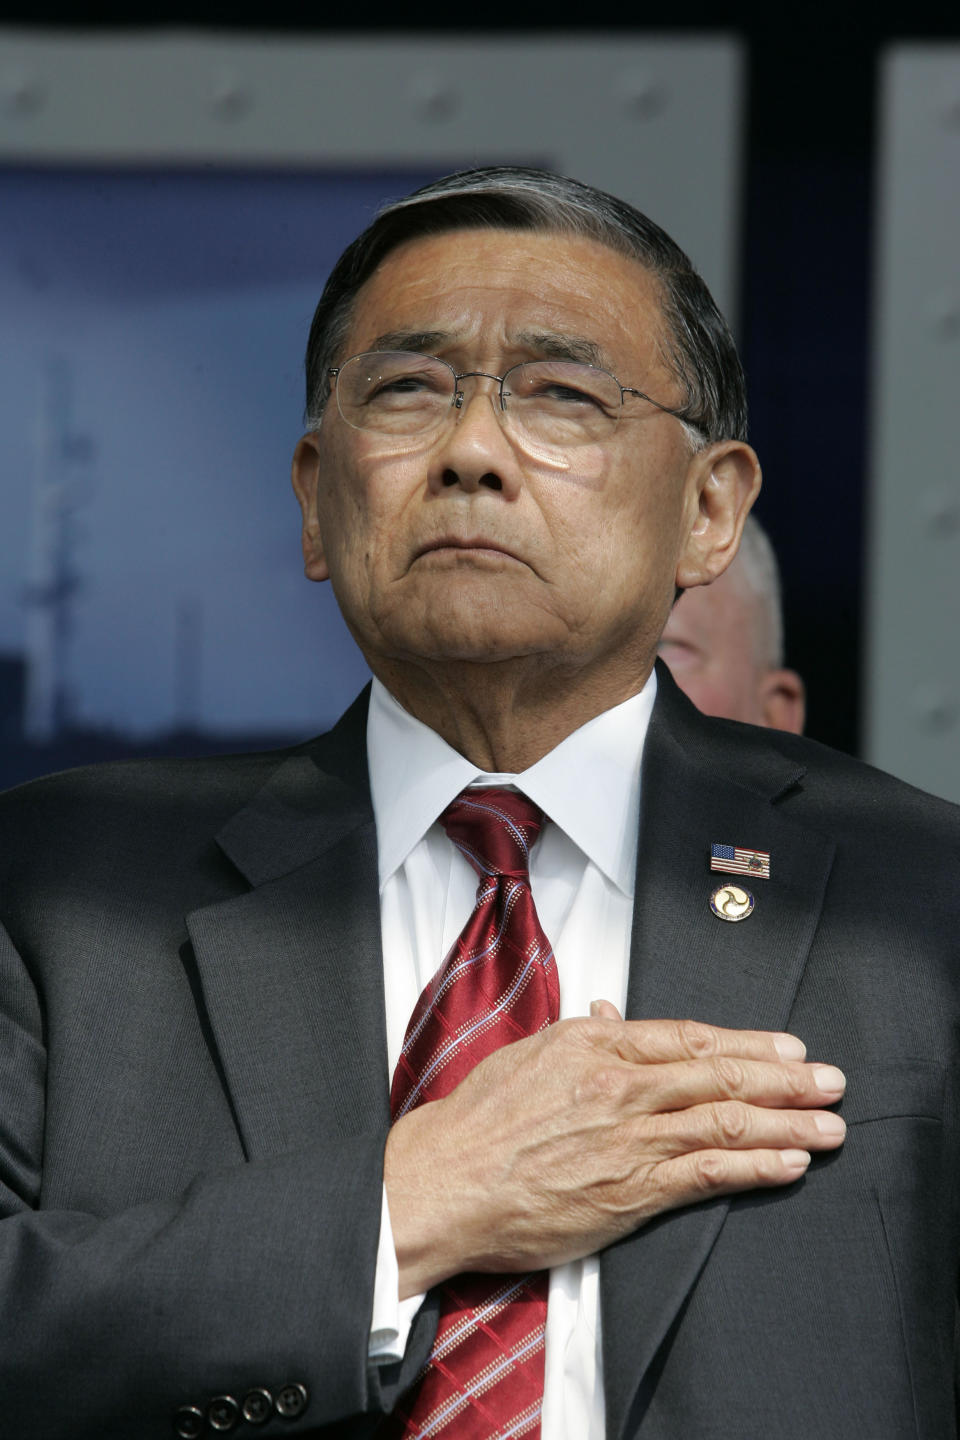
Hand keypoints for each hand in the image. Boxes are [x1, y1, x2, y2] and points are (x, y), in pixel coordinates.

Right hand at [383, 1011, 844, 1297]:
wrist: (445, 1182)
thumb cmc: (479, 1122)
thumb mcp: (530, 1056)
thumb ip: (581, 1037)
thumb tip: (613, 1016)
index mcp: (596, 1045)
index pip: (690, 1038)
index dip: (746, 1043)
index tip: (786, 1047)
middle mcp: (622, 1086)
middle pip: (722, 1075)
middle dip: (786, 1078)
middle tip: (830, 1079)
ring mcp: (631, 1138)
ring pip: (727, 1121)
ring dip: (788, 1121)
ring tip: (830, 1124)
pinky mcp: (633, 1190)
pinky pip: (709, 1173)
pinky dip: (756, 1166)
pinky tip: (789, 1162)